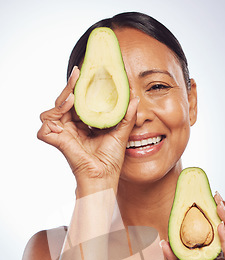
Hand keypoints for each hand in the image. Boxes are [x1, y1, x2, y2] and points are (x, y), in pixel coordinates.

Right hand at [38, 66, 137, 182]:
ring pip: (51, 112)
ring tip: (73, 98)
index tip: (84, 72)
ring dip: (60, 101)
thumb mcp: (121, 133)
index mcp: (83, 124)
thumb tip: (134, 98)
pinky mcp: (56, 142)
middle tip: (78, 74)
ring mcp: (62, 135)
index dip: (79, 88)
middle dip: (69, 87)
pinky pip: (45, 128)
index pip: (77, 102)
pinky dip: (50, 122)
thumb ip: (126, 115)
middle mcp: (70, 128)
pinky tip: (62, 119)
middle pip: (63, 102)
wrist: (104, 177)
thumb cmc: (110, 160)